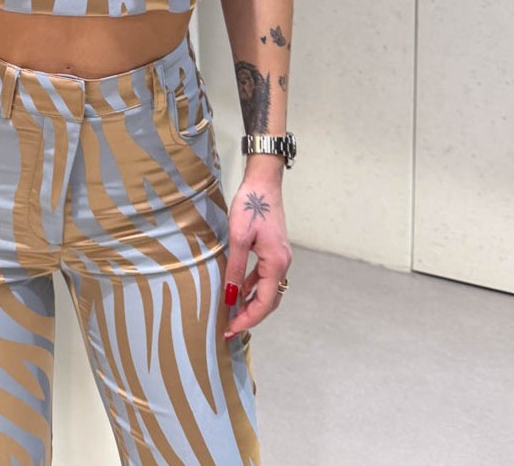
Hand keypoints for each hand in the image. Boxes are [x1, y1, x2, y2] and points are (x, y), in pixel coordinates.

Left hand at [224, 165, 291, 336]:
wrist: (263, 182)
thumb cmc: (250, 206)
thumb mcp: (238, 238)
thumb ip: (236, 270)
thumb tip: (231, 298)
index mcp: (276, 263)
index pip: (264, 303)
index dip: (248, 319)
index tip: (230, 329)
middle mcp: (283, 263)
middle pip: (270, 300)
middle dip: (251, 316)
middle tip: (230, 327)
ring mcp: (280, 256)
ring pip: (268, 290)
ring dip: (253, 303)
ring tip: (233, 313)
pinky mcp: (274, 250)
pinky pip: (266, 277)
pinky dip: (254, 287)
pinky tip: (240, 289)